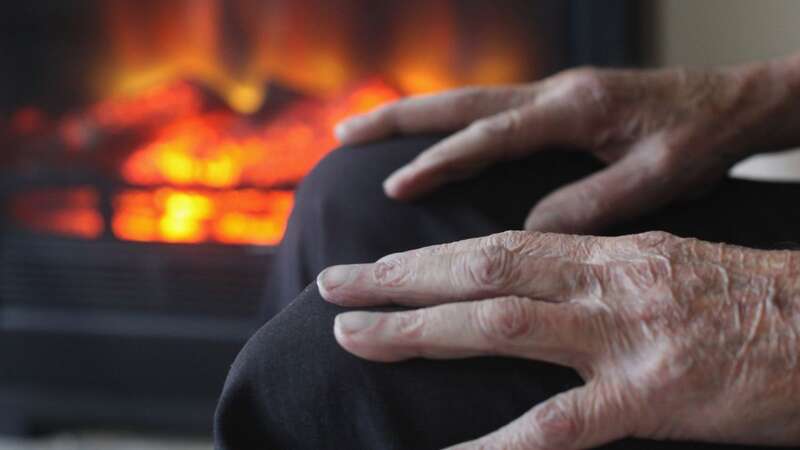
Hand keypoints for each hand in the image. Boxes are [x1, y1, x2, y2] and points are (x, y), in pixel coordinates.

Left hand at [317, 231, 799, 448]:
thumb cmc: (744, 300)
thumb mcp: (659, 267)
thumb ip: (591, 273)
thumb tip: (526, 282)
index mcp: (607, 252)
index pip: (496, 245)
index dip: (425, 256)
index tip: (371, 265)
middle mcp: (605, 284)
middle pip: (480, 272)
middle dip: (398, 281)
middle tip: (331, 289)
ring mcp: (626, 339)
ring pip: (501, 327)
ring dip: (420, 333)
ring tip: (356, 338)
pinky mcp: (653, 399)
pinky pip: (559, 426)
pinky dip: (496, 446)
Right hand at [335, 62, 798, 232]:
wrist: (733, 102)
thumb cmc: (702, 138)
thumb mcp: (658, 177)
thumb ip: (593, 202)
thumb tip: (529, 231)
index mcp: (576, 107)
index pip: (492, 135)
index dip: (441, 162)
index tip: (394, 188)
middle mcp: (555, 92)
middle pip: (461, 102)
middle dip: (398, 119)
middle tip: (342, 135)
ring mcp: (553, 95)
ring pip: (468, 102)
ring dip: (413, 116)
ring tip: (361, 132)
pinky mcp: (557, 104)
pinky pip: (488, 113)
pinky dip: (448, 125)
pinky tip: (427, 141)